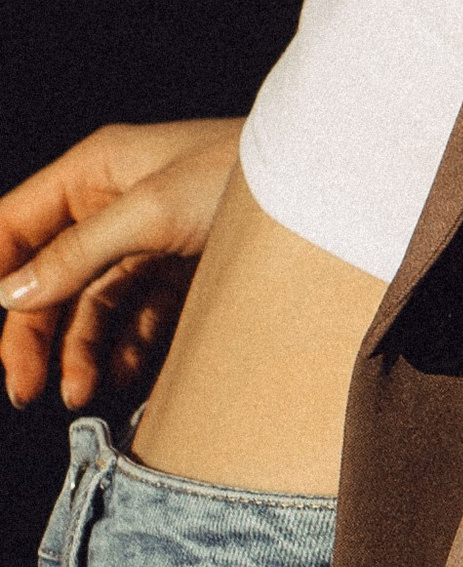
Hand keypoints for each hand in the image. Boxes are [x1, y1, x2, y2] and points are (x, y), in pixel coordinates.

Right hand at [0, 119, 243, 415]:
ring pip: (89, 307)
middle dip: (32, 333)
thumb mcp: (153, 212)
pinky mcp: (180, 275)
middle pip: (46, 278)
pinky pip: (136, 322)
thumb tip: (8, 295)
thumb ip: (78, 254)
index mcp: (96, 173)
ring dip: (78, 352)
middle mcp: (112, 207)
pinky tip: (119, 381)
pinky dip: (123, 353)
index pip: (15, 225)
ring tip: (80, 394)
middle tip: (26, 389)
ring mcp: (146, 243)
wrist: (326, 186)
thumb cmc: (243, 173)